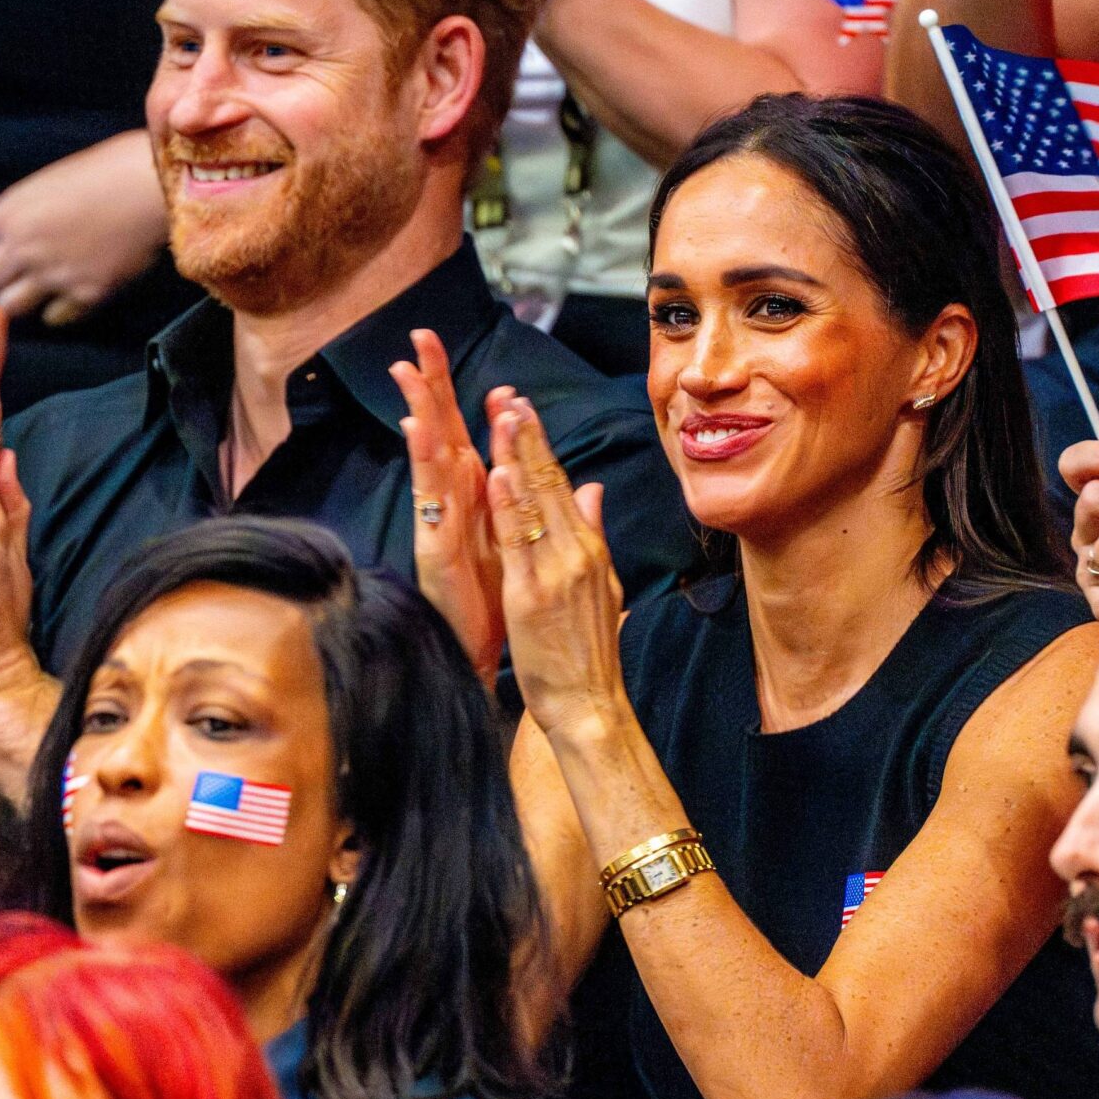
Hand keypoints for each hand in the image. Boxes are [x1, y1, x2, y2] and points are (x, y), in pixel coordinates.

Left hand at [0, 132, 167, 327]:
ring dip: (19, 299)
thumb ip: (23, 209)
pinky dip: (57, 309)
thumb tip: (10, 230)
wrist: (152, 186)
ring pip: (10, 307)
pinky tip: (67, 293)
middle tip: (7, 277)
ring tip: (34, 289)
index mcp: (12, 212)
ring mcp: (54, 274)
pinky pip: (54, 317)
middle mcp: (25, 247)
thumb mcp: (50, 179)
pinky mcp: (86, 295)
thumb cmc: (108, 169)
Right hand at [394, 331, 507, 684]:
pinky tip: (419, 430)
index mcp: (475, 500)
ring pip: (430, 458)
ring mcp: (440, 524)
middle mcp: (453, 506)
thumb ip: (519, 501)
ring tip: (408, 371)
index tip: (446, 347)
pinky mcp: (435, 547)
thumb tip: (521, 465)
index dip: (459, 392)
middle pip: (440, 433)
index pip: (466, 433)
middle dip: (429, 385)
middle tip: (418, 338)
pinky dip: (426, 463)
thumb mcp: (514, 542)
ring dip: (420, 412)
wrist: (480, 654)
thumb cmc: (493, 603)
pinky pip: (431, 500)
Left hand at [488, 397, 624, 740]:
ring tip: (502, 417)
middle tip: (510, 396)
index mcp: (588, 550)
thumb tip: (591, 489)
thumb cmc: (588, 652)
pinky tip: (497, 474)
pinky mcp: (531, 596)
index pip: (562, 487)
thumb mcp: (601, 585)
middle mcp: (575, 553)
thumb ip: (593, 534)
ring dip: (517, 457)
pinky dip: (509, 506)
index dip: (542, 447)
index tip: (525, 410)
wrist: (590, 702)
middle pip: (549, 485)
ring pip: (533, 504)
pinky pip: (517, 543)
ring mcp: (555, 572)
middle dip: (528, 438)